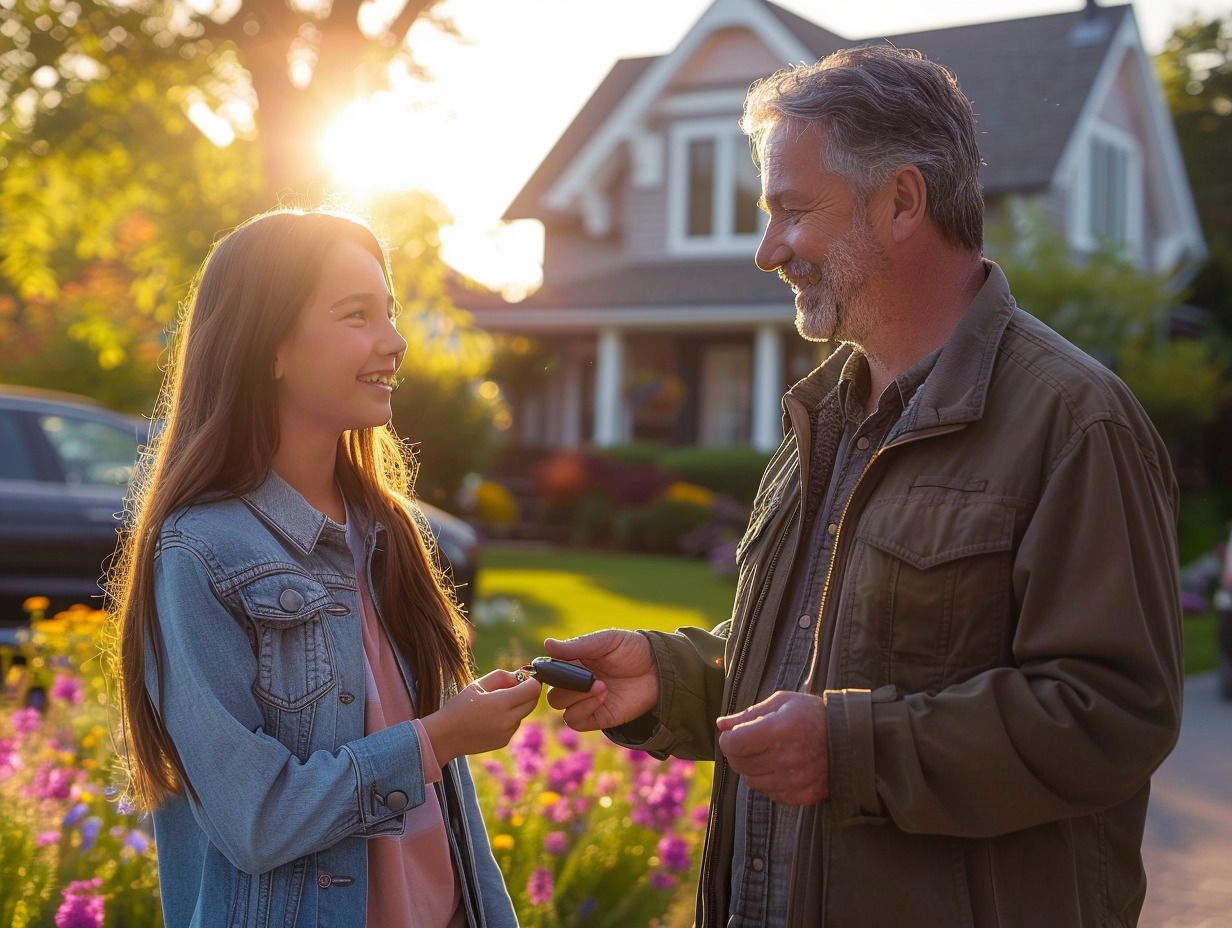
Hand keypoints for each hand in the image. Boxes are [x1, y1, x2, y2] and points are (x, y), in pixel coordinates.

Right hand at [420, 669, 540, 765]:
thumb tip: (521, 675)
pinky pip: (514, 725)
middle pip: (533, 702)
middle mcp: (508, 720)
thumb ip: (502, 676)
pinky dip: (509, 718)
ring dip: (516, 706)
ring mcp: (507, 733)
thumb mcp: (478, 684)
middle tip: (511, 687)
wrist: (445, 736)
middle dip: (527, 692)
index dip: (531, 681)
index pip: (533, 689)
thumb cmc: (459, 706)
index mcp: (501, 703)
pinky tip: (490, 718)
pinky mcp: (504, 741)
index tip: (521, 678)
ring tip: (493, 705)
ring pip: (523, 713)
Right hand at [543, 631, 658, 730]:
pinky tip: (602, 696)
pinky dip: (583, 709)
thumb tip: (547, 644)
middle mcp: (576, 683)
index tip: (551, 667)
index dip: (545, 671)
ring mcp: (585, 701)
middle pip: (550, 691)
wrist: (659, 669)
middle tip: (586, 677)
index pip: (548, 670)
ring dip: (575, 696)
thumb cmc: (633, 649)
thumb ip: (577, 646)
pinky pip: (576, 720)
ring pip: (559, 706)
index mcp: (574, 662)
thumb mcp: (606, 641)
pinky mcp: (597, 717)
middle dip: (563, 685)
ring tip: (601, 685)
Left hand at [716, 691, 828, 804]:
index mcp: (782, 728)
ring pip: (752, 781)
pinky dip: (769, 781)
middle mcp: (789, 757)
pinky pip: (770, 793)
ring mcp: (797, 780)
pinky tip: (782, 768)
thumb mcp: (782, 703)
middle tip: (748, 743)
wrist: (853, 738)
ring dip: (753, 768)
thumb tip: (721, 724)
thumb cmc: (813, 715)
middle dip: (737, 753)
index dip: (727, 740)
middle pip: (740, 764)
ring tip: (769, 754)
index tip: (732, 735)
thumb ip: (749, 714)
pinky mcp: (804, 796)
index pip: (735, 743)